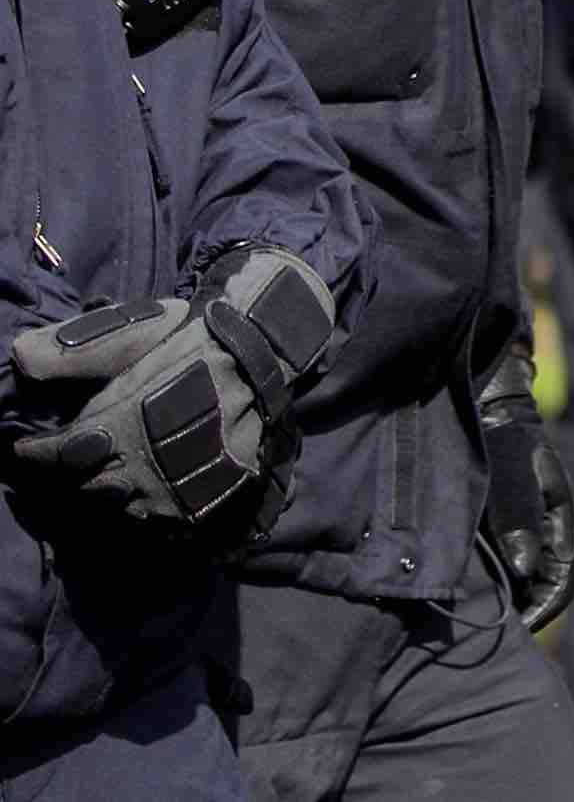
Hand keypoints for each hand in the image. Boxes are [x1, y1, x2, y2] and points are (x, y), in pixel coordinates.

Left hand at [8, 242, 333, 530]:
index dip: (32, 454)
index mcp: (121, 427)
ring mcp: (173, 493)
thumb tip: (18, 357)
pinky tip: (130, 494)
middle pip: (81, 491)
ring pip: (114, 511)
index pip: (57, 456)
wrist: (262, 354)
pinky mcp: (199, 505)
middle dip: (62, 479)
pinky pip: (152, 524)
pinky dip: (135, 512)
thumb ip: (74, 350)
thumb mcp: (133, 334)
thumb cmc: (192, 341)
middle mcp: (143, 470)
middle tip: (53, 467)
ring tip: (91, 482)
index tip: (22, 447)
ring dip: (98, 499)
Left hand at [477, 348, 573, 630]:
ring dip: (491, 599)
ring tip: (455, 612)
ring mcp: (521, 535)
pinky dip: (477, 581)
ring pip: (512, 583)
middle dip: (510, 615)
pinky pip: (493, 568)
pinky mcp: (496, 531)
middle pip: (534, 592)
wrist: (486, 404)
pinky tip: (447, 584)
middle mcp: (544, 537)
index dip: (535, 617)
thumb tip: (521, 573)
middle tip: (471, 631)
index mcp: (560, 526)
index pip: (558, 588)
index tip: (503, 635)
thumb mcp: (511, 475)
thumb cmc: (501, 438)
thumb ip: (518, 521)